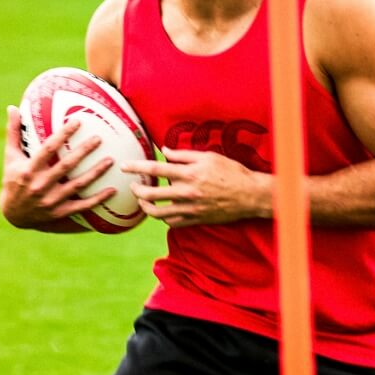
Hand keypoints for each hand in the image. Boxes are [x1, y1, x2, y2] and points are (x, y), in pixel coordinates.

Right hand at [0, 106, 116, 229]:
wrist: (13, 214)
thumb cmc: (13, 180)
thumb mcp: (10, 157)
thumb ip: (13, 133)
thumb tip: (12, 107)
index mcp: (29, 170)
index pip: (48, 149)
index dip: (63, 135)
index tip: (77, 121)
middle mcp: (40, 185)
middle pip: (66, 166)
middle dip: (83, 151)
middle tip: (98, 139)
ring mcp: (51, 200)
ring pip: (78, 185)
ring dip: (95, 173)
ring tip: (110, 160)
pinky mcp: (60, 212)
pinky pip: (83, 206)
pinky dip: (98, 199)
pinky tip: (113, 190)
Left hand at [121, 146, 270, 228]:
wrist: (249, 195)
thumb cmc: (231, 172)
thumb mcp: (208, 157)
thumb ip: (184, 155)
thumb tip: (165, 151)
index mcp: (189, 174)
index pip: (156, 169)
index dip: (137, 166)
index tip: (124, 166)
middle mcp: (186, 192)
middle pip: (151, 194)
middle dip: (137, 189)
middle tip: (134, 185)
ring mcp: (190, 209)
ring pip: (158, 213)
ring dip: (146, 207)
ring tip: (143, 201)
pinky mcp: (196, 220)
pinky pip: (173, 223)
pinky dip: (164, 218)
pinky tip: (162, 212)